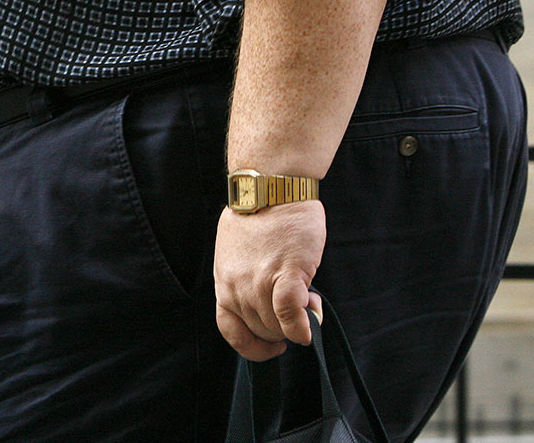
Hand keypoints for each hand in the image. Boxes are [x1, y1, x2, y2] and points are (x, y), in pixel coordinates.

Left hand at [213, 200, 325, 360]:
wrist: (272, 187)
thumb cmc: (261, 215)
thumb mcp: (238, 252)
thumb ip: (249, 280)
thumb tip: (275, 305)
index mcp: (224, 281)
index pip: (230, 329)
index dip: (252, 345)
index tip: (270, 345)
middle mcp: (236, 286)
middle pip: (260, 330)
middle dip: (282, 329)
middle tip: (298, 312)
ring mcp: (258, 281)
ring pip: (276, 326)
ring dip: (295, 325)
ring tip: (308, 303)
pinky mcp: (285, 273)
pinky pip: (289, 313)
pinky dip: (301, 326)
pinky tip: (310, 325)